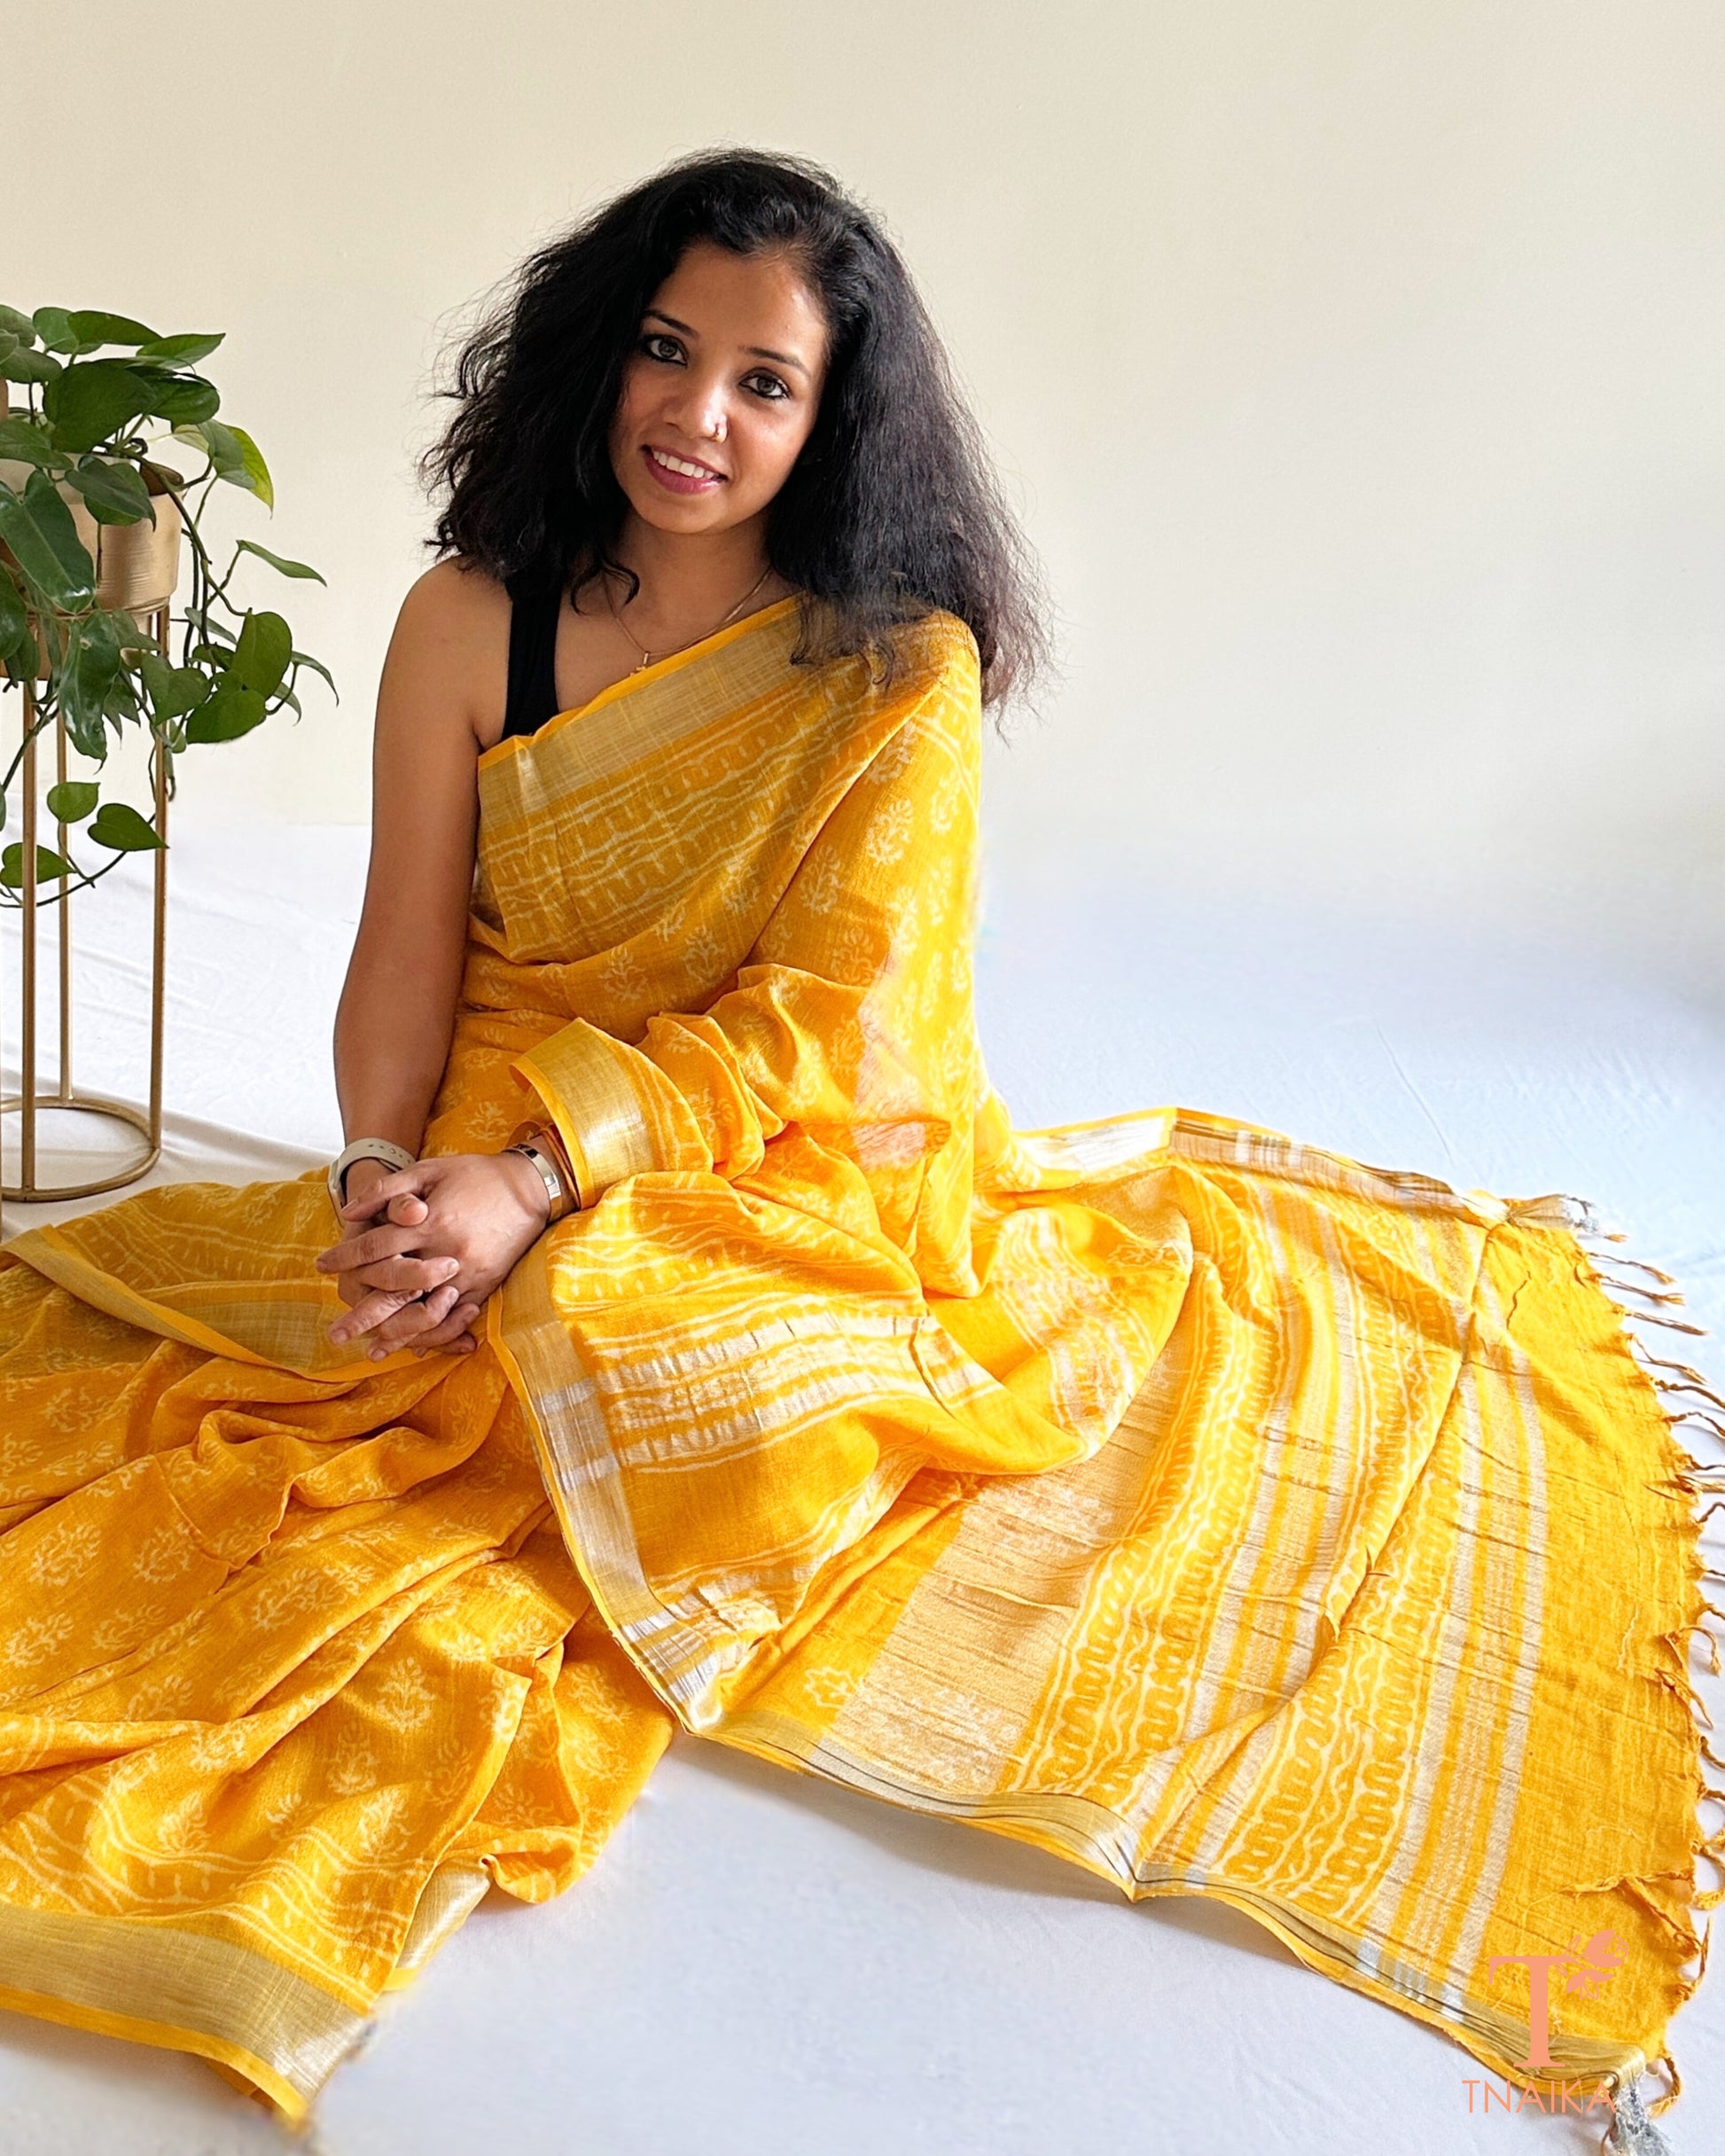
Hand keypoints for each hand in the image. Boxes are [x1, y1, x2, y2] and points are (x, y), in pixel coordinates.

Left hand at [316, 1151, 551, 1359]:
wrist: (529, 1186)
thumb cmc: (476, 1174)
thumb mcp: (430, 1169)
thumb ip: (388, 1189)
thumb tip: (348, 1211)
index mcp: (429, 1222)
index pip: (375, 1246)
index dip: (345, 1257)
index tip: (322, 1267)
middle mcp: (445, 1253)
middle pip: (394, 1291)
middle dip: (362, 1314)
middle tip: (334, 1334)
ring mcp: (467, 1272)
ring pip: (424, 1311)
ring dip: (396, 1333)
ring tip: (372, 1350)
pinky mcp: (485, 1283)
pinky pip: (455, 1315)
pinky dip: (434, 1333)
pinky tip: (416, 1345)